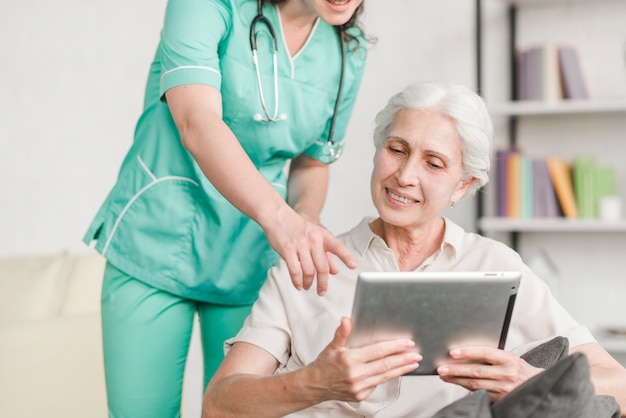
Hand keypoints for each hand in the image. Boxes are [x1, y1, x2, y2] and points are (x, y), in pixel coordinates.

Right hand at [262, 206, 356, 295]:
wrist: (278, 216)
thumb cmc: (296, 227)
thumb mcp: (315, 236)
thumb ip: (326, 254)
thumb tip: (335, 271)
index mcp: (323, 235)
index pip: (338, 247)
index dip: (346, 257)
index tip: (353, 265)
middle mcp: (314, 239)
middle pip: (322, 267)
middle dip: (323, 283)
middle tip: (322, 291)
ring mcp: (300, 244)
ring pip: (309, 271)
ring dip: (308, 283)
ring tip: (307, 286)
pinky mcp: (288, 249)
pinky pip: (295, 270)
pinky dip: (297, 281)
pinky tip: (298, 284)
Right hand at [305, 318, 420, 402]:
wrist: (315, 385)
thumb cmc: (324, 365)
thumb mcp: (332, 346)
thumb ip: (342, 333)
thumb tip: (347, 320)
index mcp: (350, 360)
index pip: (378, 351)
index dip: (394, 346)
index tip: (407, 343)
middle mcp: (355, 374)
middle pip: (386, 364)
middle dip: (404, 359)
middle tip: (416, 354)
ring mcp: (359, 387)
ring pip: (385, 376)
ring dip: (401, 369)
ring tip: (413, 363)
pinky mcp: (361, 395)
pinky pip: (379, 384)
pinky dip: (390, 377)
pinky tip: (398, 371)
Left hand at [436, 346, 542, 401]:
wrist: (537, 386)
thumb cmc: (519, 370)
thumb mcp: (509, 358)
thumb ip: (492, 356)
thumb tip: (465, 353)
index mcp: (509, 359)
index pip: (485, 353)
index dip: (468, 352)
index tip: (453, 352)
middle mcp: (507, 374)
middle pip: (476, 370)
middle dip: (456, 369)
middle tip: (442, 368)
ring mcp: (504, 388)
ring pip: (475, 384)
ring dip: (457, 380)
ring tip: (445, 376)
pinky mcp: (500, 399)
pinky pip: (480, 393)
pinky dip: (466, 388)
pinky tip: (457, 384)